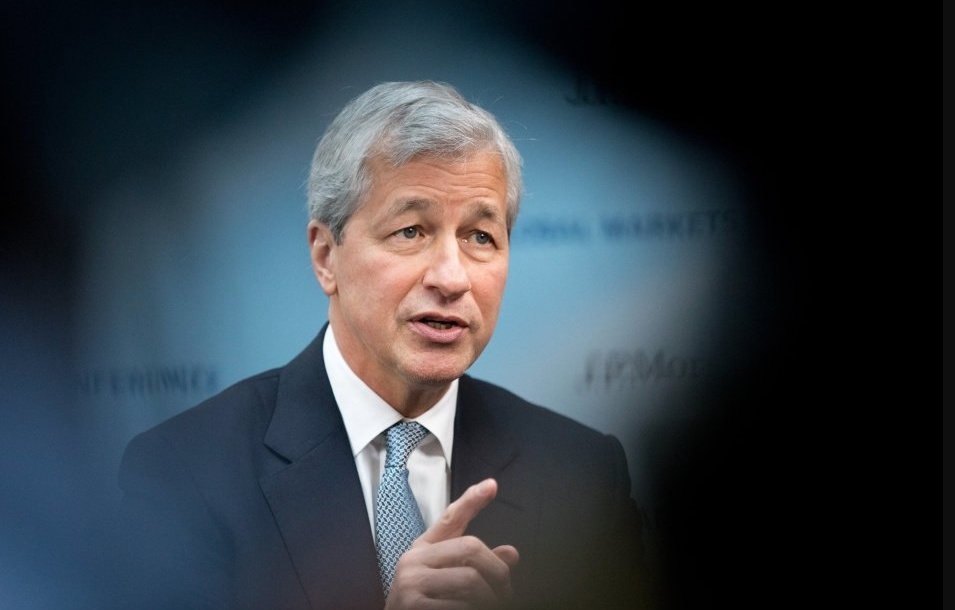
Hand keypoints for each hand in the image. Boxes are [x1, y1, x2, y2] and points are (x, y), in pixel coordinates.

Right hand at [384, 478, 519, 608]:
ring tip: (488, 605)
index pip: (450, 519)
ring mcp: (411, 582)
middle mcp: (413, 561)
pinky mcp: (414, 606)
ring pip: (472, 580)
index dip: (472, 501)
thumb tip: (510, 554)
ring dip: (489, 598)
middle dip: (497, 572)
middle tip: (505, 591)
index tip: (491, 485)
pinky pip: (461, 605)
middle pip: (471, 547)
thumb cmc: (422, 604)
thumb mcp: (445, 578)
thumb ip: (474, 564)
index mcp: (422, 550)